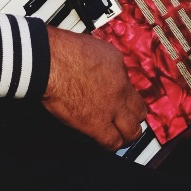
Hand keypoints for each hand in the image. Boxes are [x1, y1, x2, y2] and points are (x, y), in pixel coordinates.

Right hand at [42, 26, 145, 149]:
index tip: (125, 102)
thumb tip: (104, 69)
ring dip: (127, 134)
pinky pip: (112, 142)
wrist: (51, 61)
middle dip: (134, 117)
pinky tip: (106, 141)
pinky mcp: (96, 123)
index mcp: (118, 66)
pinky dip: (112, 144)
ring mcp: (110, 107)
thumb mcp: (94, 46)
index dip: (130, 98)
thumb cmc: (63, 50)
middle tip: (127, 120)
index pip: (134, 87)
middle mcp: (119, 88)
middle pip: (140, 111)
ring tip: (120, 135)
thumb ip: (105, 62)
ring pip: (132, 131)